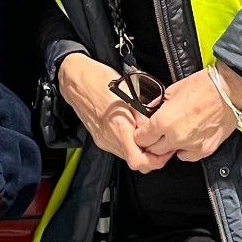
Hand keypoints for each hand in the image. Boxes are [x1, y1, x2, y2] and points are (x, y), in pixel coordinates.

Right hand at [58, 53, 165, 172]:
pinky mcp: (99, 137)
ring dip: (140, 150)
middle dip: (151, 156)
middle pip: (134, 161)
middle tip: (162, 143)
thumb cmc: (98, 80)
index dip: (156, 161)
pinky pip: (119, 147)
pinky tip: (134, 131)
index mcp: (118, 127)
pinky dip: (130, 143)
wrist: (75, 79)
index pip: (138, 161)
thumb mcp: (129, 92)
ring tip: (149, 135)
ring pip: (127, 155)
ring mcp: (103, 139)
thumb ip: (144, 114)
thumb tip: (157, 125)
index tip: (165, 151)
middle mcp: (109, 137)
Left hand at [135, 63, 241, 161]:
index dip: (140, 135)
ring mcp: (190, 146)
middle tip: (156, 134)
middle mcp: (175, 137)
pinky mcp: (204, 150)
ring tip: (173, 134)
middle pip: (153, 150)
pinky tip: (187, 138)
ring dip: (168, 146)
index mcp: (163, 121)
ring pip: (170, 154)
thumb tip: (149, 112)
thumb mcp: (171, 91)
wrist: (228, 92)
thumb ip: (157, 106)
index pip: (141, 139)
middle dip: (152, 142)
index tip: (143, 131)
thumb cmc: (202, 87)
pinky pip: (187, 156)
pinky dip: (185, 149)